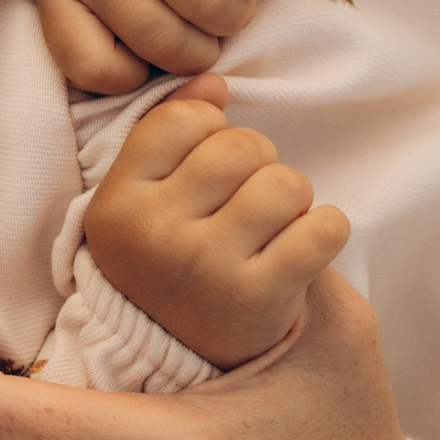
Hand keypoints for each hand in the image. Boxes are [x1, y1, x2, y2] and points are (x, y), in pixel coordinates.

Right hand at [86, 75, 347, 363]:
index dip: (210, 135)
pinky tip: (300, 250)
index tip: (204, 173)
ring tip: (270, 228)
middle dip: (257, 165)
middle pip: (242, 146)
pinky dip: (324, 231)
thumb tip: (213, 82)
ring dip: (291, 200)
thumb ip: (168, 131)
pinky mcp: (259, 301)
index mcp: (115, 205)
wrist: (178, 357)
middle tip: (244, 203)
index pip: (187, 120)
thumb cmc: (165, 262)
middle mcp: (153, 236)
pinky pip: (324, 228)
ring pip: (285, 183)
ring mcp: (205, 271)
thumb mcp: (143, 198)